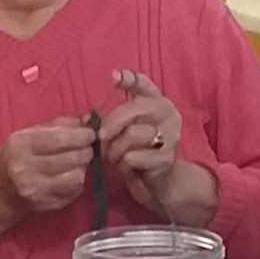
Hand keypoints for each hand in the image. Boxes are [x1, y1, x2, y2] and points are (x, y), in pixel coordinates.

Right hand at [0, 117, 98, 217]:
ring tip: (76, 163)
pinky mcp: (46, 204)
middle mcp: (26, 168)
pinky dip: (77, 182)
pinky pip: (74, 191)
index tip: (90, 134)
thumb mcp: (28, 134)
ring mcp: (36, 189)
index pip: (60, 138)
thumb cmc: (15, 156)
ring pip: (77, 177)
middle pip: (72, 158)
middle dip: (86, 151)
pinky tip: (68, 177)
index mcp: (21, 145)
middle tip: (86, 148)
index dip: (82, 135)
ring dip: (82, 168)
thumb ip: (59, 125)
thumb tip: (88, 120)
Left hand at [103, 69, 217, 223]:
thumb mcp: (125, 131)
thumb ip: (113, 119)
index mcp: (158, 102)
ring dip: (115, 149)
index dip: (130, 78)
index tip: (114, 77)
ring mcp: (171, 136)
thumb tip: (88, 117)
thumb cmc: (138, 151)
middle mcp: (168, 114)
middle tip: (100, 138)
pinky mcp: (167, 158)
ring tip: (113, 158)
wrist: (160, 181)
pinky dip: (122, 164)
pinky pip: (133, 157)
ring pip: (131, 134)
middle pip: (134, 108)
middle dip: (111, 124)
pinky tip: (124, 167)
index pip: (145, 84)